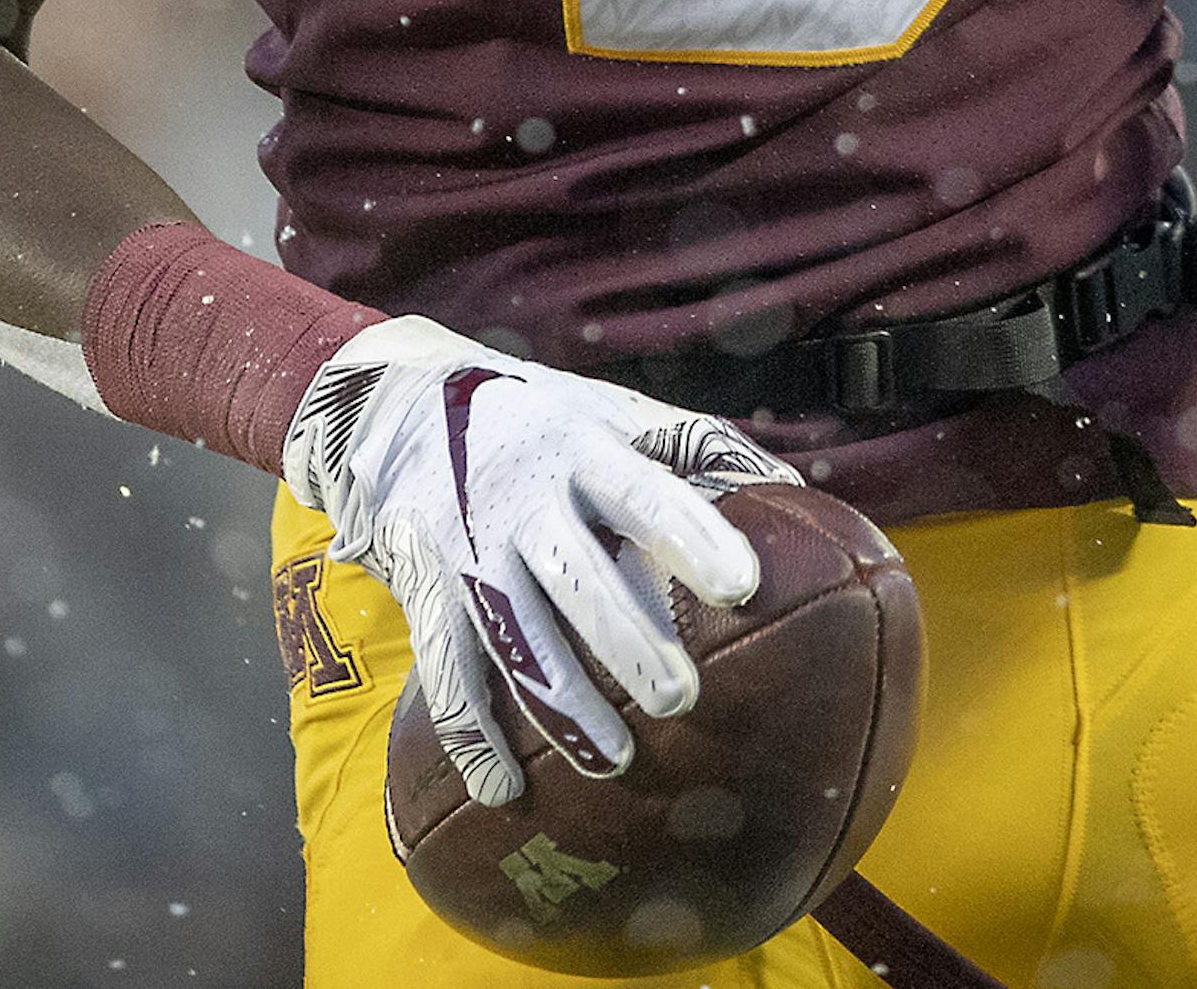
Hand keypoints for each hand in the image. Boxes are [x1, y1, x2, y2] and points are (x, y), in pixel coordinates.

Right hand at [282, 318, 797, 805]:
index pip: (644, 492)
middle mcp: (523, 496)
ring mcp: (470, 546)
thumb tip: (793, 484)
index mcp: (581, 447)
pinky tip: (504, 788)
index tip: (744, 584)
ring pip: (516, 633)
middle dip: (626, 639)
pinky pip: (447, 668)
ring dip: (562, 703)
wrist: (403, 407)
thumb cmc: (542, 420)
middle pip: (577, 574)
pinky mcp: (428, 588)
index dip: (692, 535)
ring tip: (617, 760)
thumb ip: (696, 444)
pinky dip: (470, 732)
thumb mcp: (613, 410)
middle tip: (683, 699)